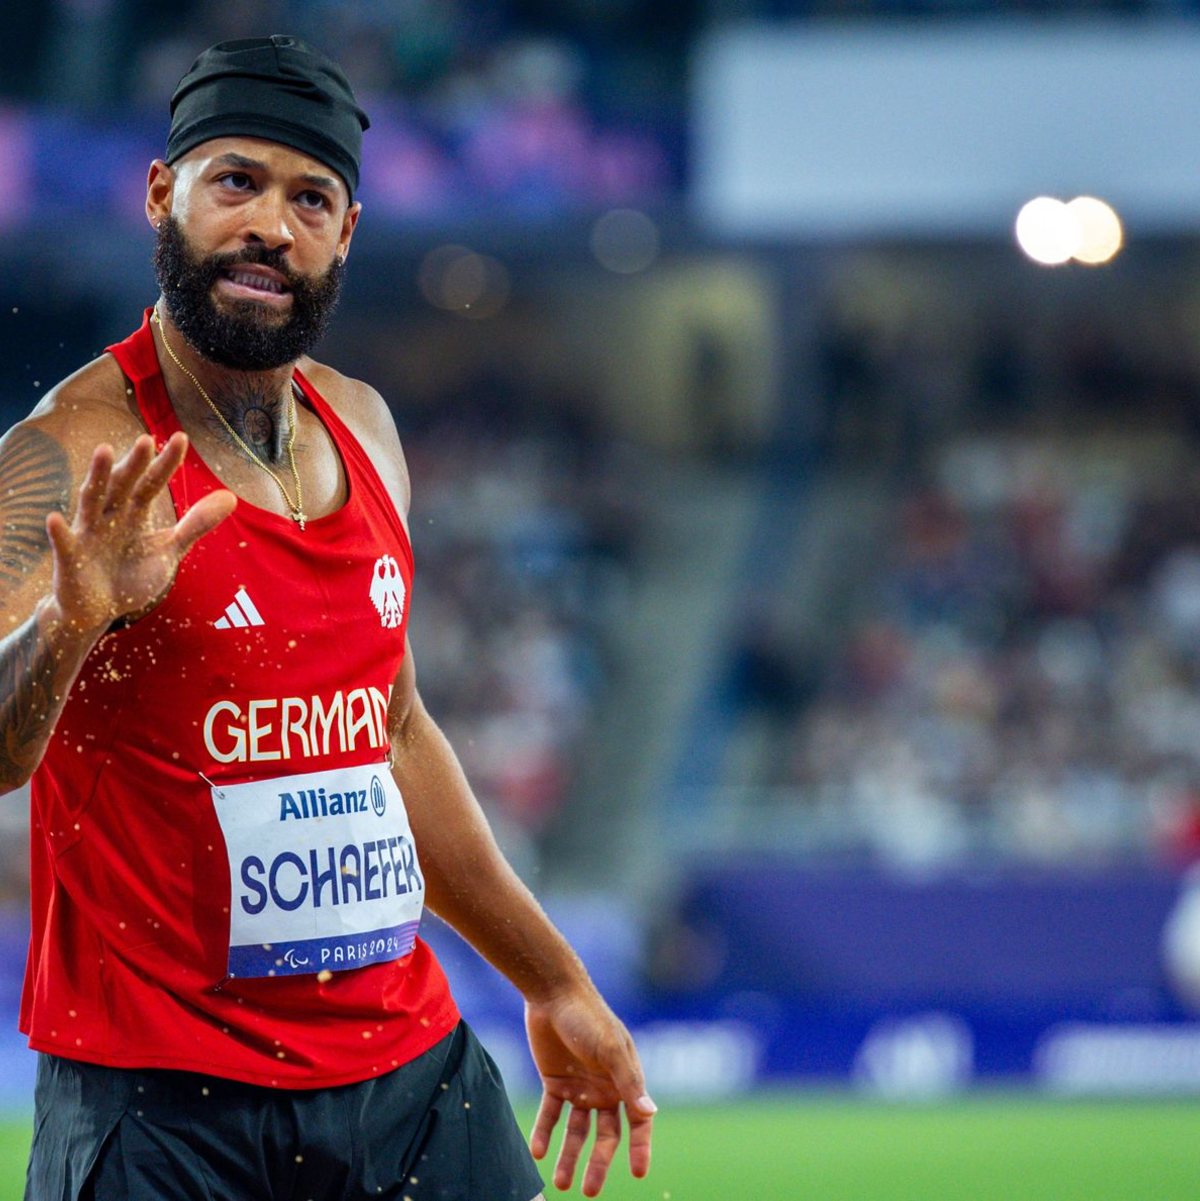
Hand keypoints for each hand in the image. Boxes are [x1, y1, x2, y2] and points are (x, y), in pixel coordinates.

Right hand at [46, 433, 235, 633]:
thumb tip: (231, 497)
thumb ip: (196, 524)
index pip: (153, 483)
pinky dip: (58, 532)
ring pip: (91, 501)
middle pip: (123, 484)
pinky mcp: (70, 558)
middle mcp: (110, 515)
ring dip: (97, 477)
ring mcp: (88, 534)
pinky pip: (63, 544)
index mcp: (135, 512)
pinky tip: (54, 518)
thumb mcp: (169, 550)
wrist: (99, 610)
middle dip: (135, 463)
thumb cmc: (132, 575)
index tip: (181, 438)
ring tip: (103, 450)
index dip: (166, 463)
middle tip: (147, 439)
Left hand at [526, 988, 655, 1195]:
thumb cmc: (588, 1016)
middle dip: (599, 1163)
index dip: (640, 1147)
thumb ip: (628, 1081)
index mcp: (625, 1080)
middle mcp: (604, 1088)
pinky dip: (544, 1133)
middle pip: (605, 1135)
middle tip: (589, 1191)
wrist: (553, 993)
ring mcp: (579, 1086)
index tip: (639, 1173)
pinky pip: (550, 1115)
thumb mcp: (610, 1048)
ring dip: (569, 1156)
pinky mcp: (554, 1082)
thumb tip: (650, 1113)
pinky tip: (537, 1151)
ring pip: (576, 1131)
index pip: (638, 1121)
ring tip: (560, 1183)